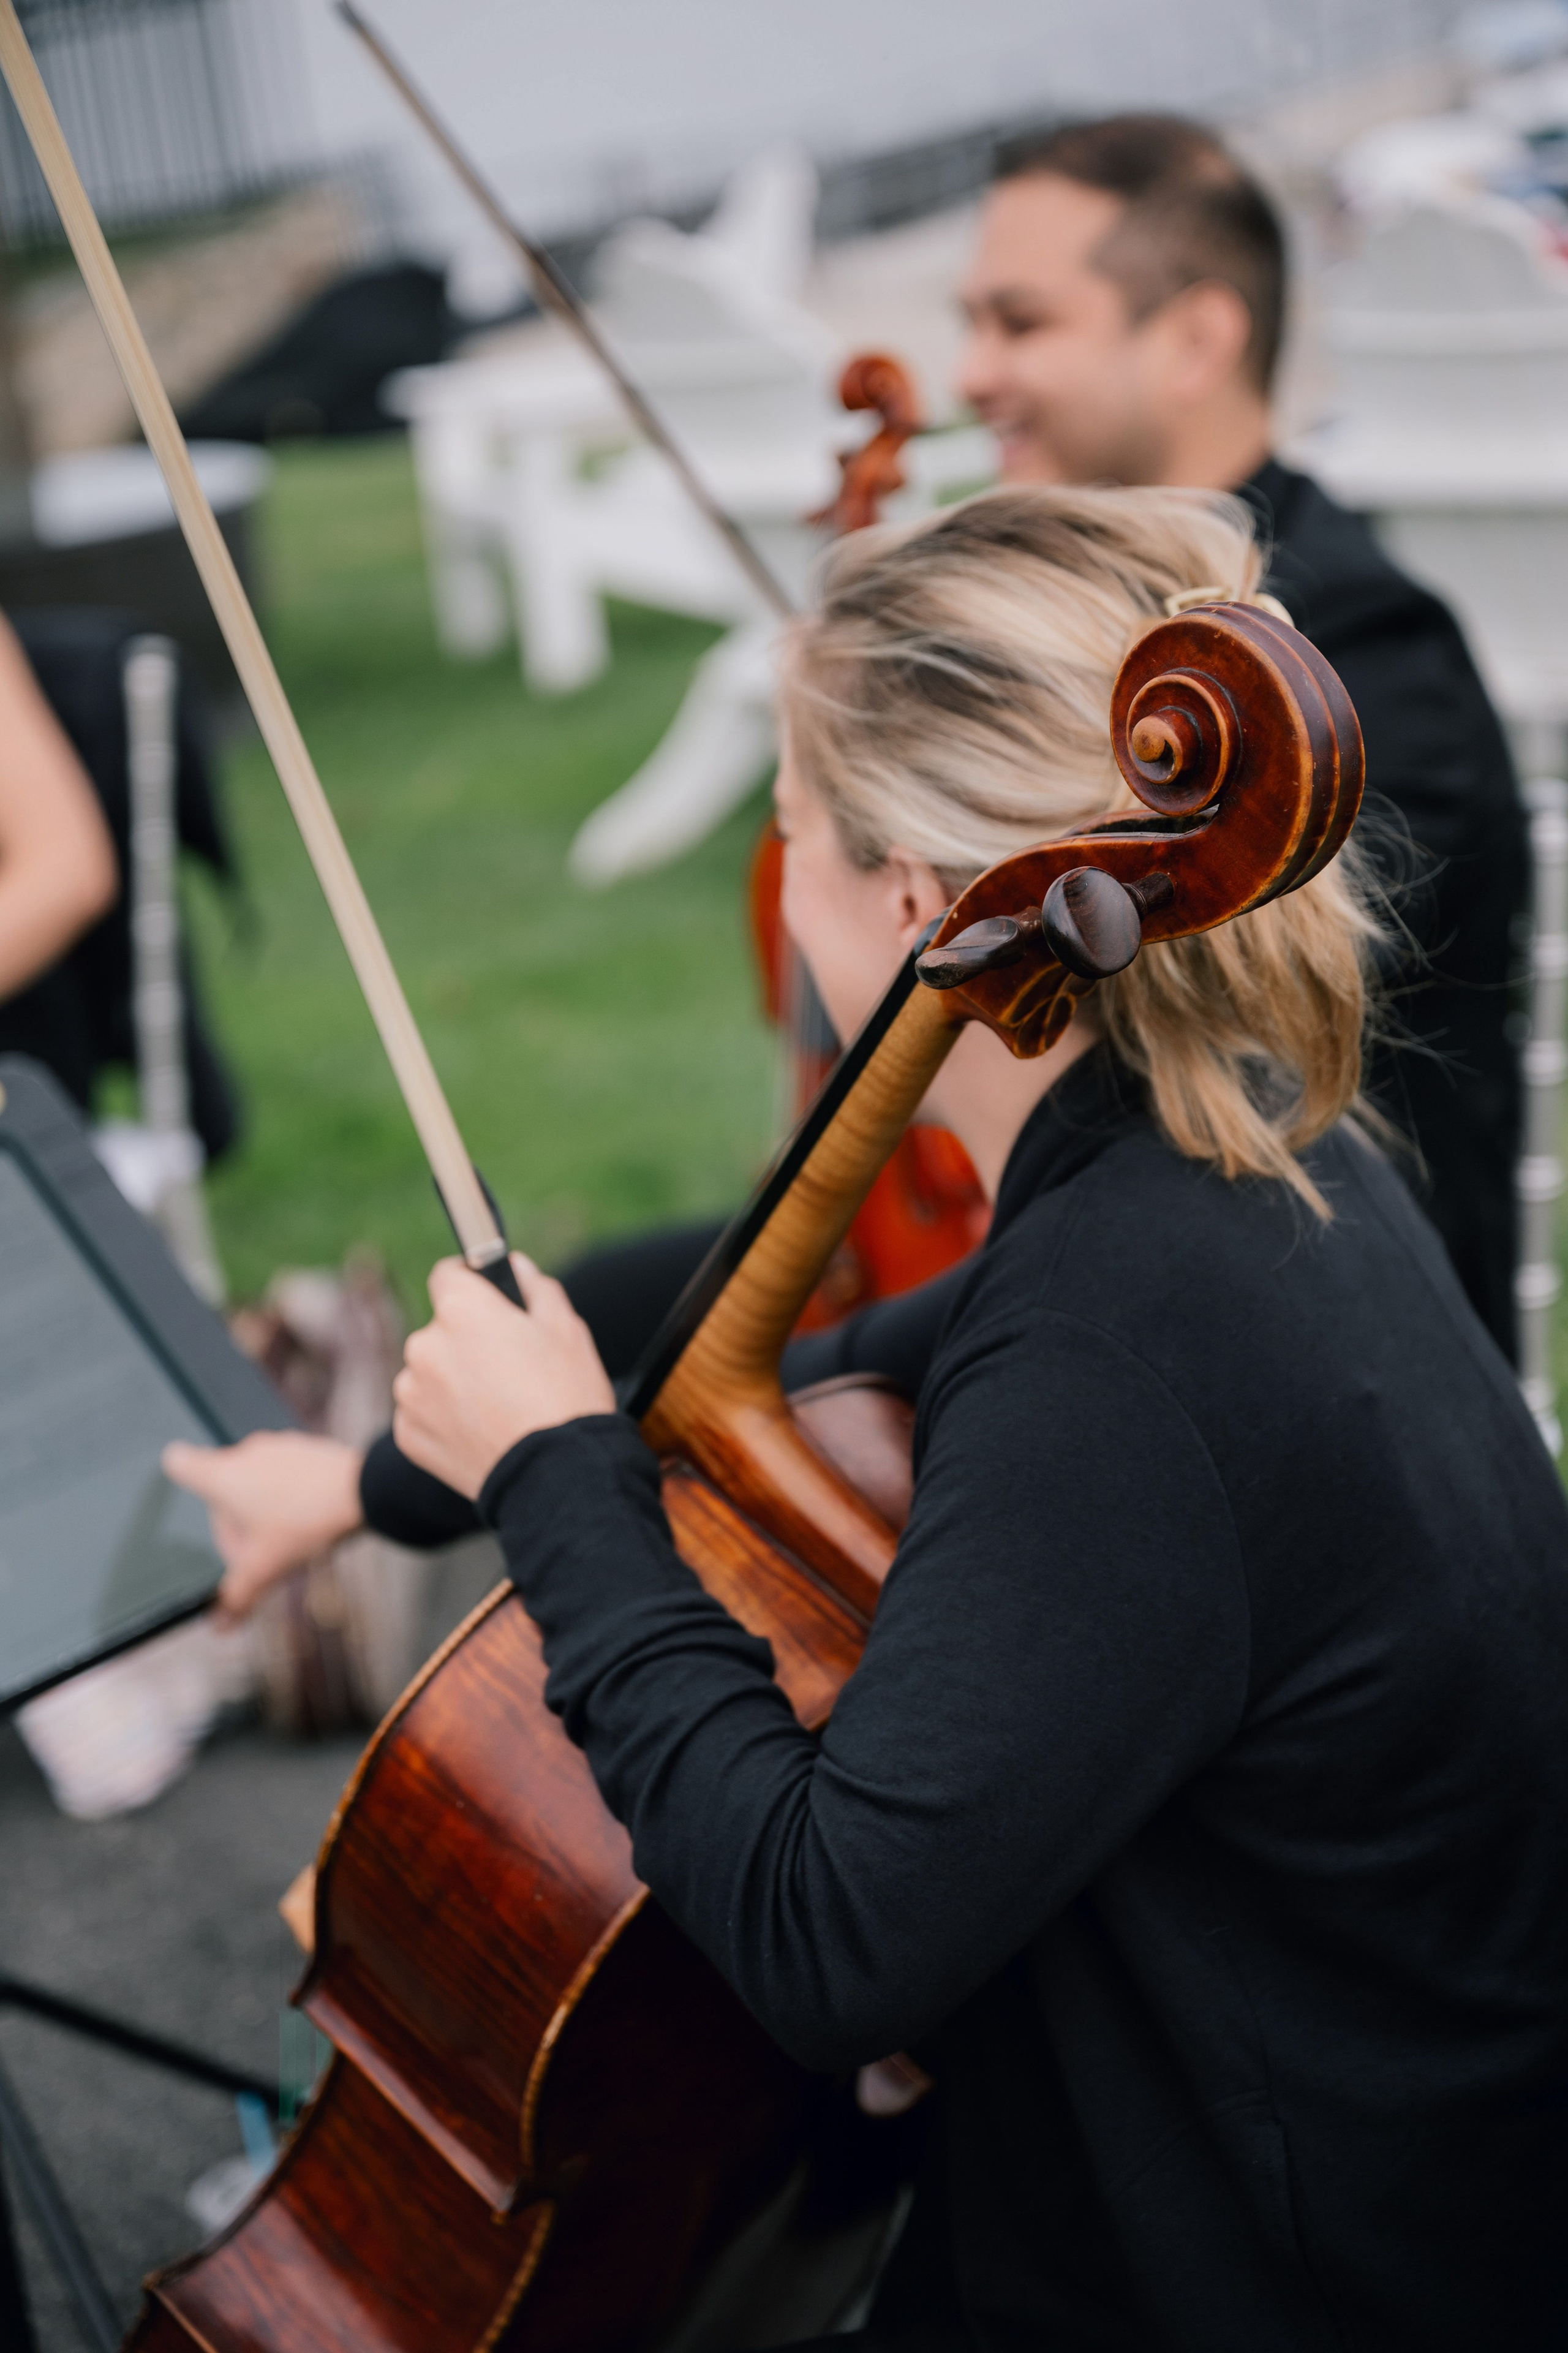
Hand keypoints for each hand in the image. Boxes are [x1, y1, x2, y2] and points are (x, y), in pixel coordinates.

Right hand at [163, 1430, 364, 1618]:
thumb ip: (237, 1597)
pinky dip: (289, 1493)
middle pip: (223, 1486)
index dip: (178, 1470)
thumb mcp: (265, 1569)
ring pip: (256, 1480)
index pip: (181, 1462)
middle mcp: (245, 1452)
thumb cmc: (305, 1523)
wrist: (365, 1491)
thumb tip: (220, 1624)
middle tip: (253, 1550)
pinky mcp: (307, 1448)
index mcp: (221, 1476)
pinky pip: (287, 1473)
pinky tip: (307, 1520)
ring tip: (285, 1537)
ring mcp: (278, 1446)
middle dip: (233, 1520)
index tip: (182, 1479)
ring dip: (262, 1507)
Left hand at [392, 1253, 615, 1499]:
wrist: (557, 1475)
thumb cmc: (567, 1396)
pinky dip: (444, 1418)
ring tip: (497, 1406)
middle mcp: (425, 1345)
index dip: (470, 1282)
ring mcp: (412, 1392)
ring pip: (429, 1372)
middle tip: (509, 1367)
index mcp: (462, 1310)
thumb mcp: (566, 1327)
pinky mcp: (408, 1434)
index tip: (487, 1300)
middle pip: (441, 1329)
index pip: (448, 1274)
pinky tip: (482, 1430)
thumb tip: (514, 1266)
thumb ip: (535, 1286)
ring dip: (452, 1380)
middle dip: (467, 1340)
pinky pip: (422, 1413)